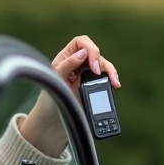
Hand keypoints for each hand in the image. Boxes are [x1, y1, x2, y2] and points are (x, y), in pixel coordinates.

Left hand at [19, 35, 121, 153]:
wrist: (53, 122)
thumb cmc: (49, 100)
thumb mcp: (55, 81)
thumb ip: (67, 65)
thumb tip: (82, 53)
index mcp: (65, 58)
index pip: (80, 43)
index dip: (89, 49)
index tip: (91, 64)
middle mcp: (77, 63)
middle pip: (95, 54)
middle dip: (101, 61)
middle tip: (99, 73)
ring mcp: (86, 74)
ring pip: (103, 65)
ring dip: (110, 71)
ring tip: (114, 81)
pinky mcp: (93, 86)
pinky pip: (105, 77)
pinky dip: (111, 79)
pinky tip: (115, 84)